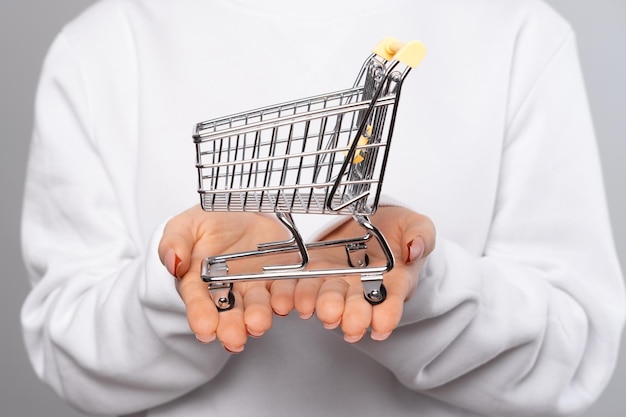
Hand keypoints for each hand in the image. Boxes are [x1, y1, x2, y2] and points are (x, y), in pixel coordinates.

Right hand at [158, 205, 298, 352]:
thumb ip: (175, 241)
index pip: (198, 299)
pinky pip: (284, 289)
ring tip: (258, 324)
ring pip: (257, 305)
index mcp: (199, 280)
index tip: (204, 328)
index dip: (200, 315)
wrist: (242, 210)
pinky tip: (285, 304)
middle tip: (234, 337)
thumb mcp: (186, 224)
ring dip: (258, 316)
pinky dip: (286, 298)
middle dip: (231, 326)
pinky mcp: (278, 276)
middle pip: (229, 311)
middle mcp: (227, 288)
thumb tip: (173, 261)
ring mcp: (254, 284)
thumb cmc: (209, 222)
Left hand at [289, 206, 434, 342]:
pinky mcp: (314, 273)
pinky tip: (285, 300)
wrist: (371, 222)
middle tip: (345, 321)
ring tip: (311, 309)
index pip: (392, 301)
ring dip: (320, 305)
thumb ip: (421, 235)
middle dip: (350, 314)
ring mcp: (337, 282)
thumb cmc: (397, 229)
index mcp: (393, 282)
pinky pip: (302, 286)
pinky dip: (292, 294)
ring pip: (328, 297)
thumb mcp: (416, 225)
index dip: (387, 314)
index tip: (382, 324)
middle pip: (357, 305)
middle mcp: (363, 288)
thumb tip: (415, 248)